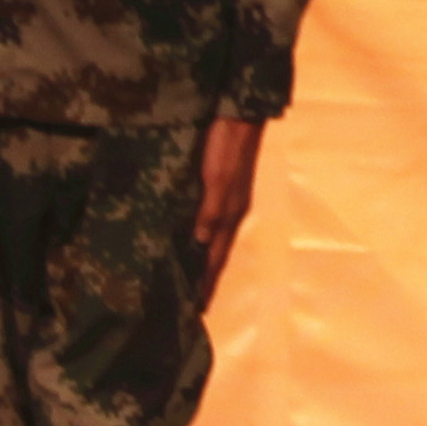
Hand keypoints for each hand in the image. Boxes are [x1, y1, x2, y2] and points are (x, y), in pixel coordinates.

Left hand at [194, 114, 262, 298]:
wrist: (239, 113)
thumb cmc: (228, 145)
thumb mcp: (220, 178)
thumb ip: (211, 209)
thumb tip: (200, 243)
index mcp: (231, 214)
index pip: (217, 258)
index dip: (206, 283)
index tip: (195, 312)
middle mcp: (231, 212)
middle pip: (216, 254)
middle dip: (205, 280)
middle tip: (188, 306)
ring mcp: (227, 201)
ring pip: (212, 241)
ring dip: (202, 262)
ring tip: (187, 281)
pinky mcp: (221, 188)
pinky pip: (208, 223)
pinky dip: (200, 240)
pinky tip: (189, 241)